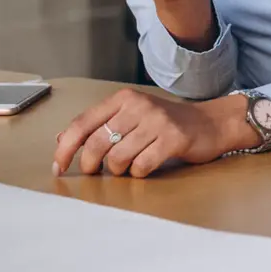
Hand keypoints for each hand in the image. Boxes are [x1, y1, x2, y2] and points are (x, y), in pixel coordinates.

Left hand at [51, 89, 255, 178]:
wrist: (211, 122)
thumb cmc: (167, 123)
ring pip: (117, 158)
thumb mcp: (132, 115)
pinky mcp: (173, 138)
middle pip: (97, 144)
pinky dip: (138, 173)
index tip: (58, 167)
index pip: (82, 123)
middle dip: (90, 165)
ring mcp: (157, 121)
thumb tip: (60, 139)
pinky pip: (141, 166)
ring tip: (126, 167)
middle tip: (96, 172)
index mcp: (124, 98)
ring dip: (117, 171)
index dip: (66, 148)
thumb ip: (99, 124)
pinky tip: (145, 167)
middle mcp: (139, 106)